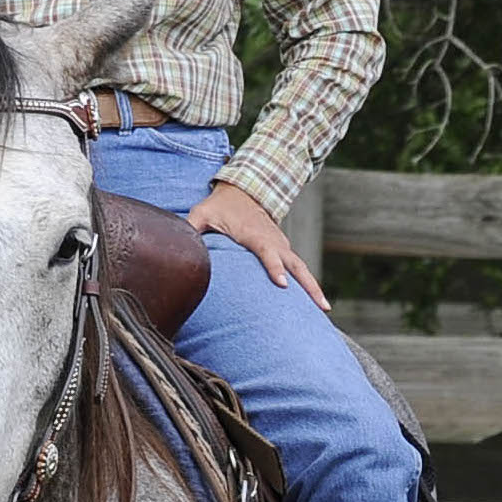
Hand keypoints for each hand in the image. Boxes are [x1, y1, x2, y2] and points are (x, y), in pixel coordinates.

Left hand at [187, 181, 325, 311]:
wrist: (244, 191)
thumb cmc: (220, 206)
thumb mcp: (202, 213)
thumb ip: (191, 228)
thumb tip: (176, 243)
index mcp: (255, 235)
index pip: (268, 254)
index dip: (275, 268)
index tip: (283, 285)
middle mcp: (274, 242)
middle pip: (296, 266)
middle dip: (310, 286)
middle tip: (322, 306)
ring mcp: (282, 246)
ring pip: (302, 269)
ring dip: (314, 288)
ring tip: (325, 310)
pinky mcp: (284, 250)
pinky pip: (299, 269)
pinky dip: (309, 283)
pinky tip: (315, 301)